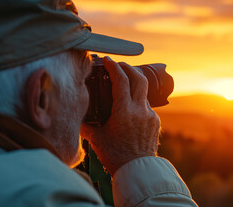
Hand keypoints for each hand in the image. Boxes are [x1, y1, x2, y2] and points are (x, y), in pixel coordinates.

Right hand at [81, 56, 160, 175]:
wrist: (138, 170)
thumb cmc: (116, 156)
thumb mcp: (97, 139)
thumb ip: (86, 126)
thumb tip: (76, 118)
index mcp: (124, 111)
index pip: (121, 80)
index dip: (113, 67)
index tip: (108, 61)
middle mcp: (140, 110)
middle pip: (138, 78)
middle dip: (128, 68)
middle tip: (118, 66)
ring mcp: (150, 115)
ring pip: (144, 91)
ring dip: (134, 84)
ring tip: (123, 85)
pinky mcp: (155, 122)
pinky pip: (146, 105)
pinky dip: (137, 101)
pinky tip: (130, 107)